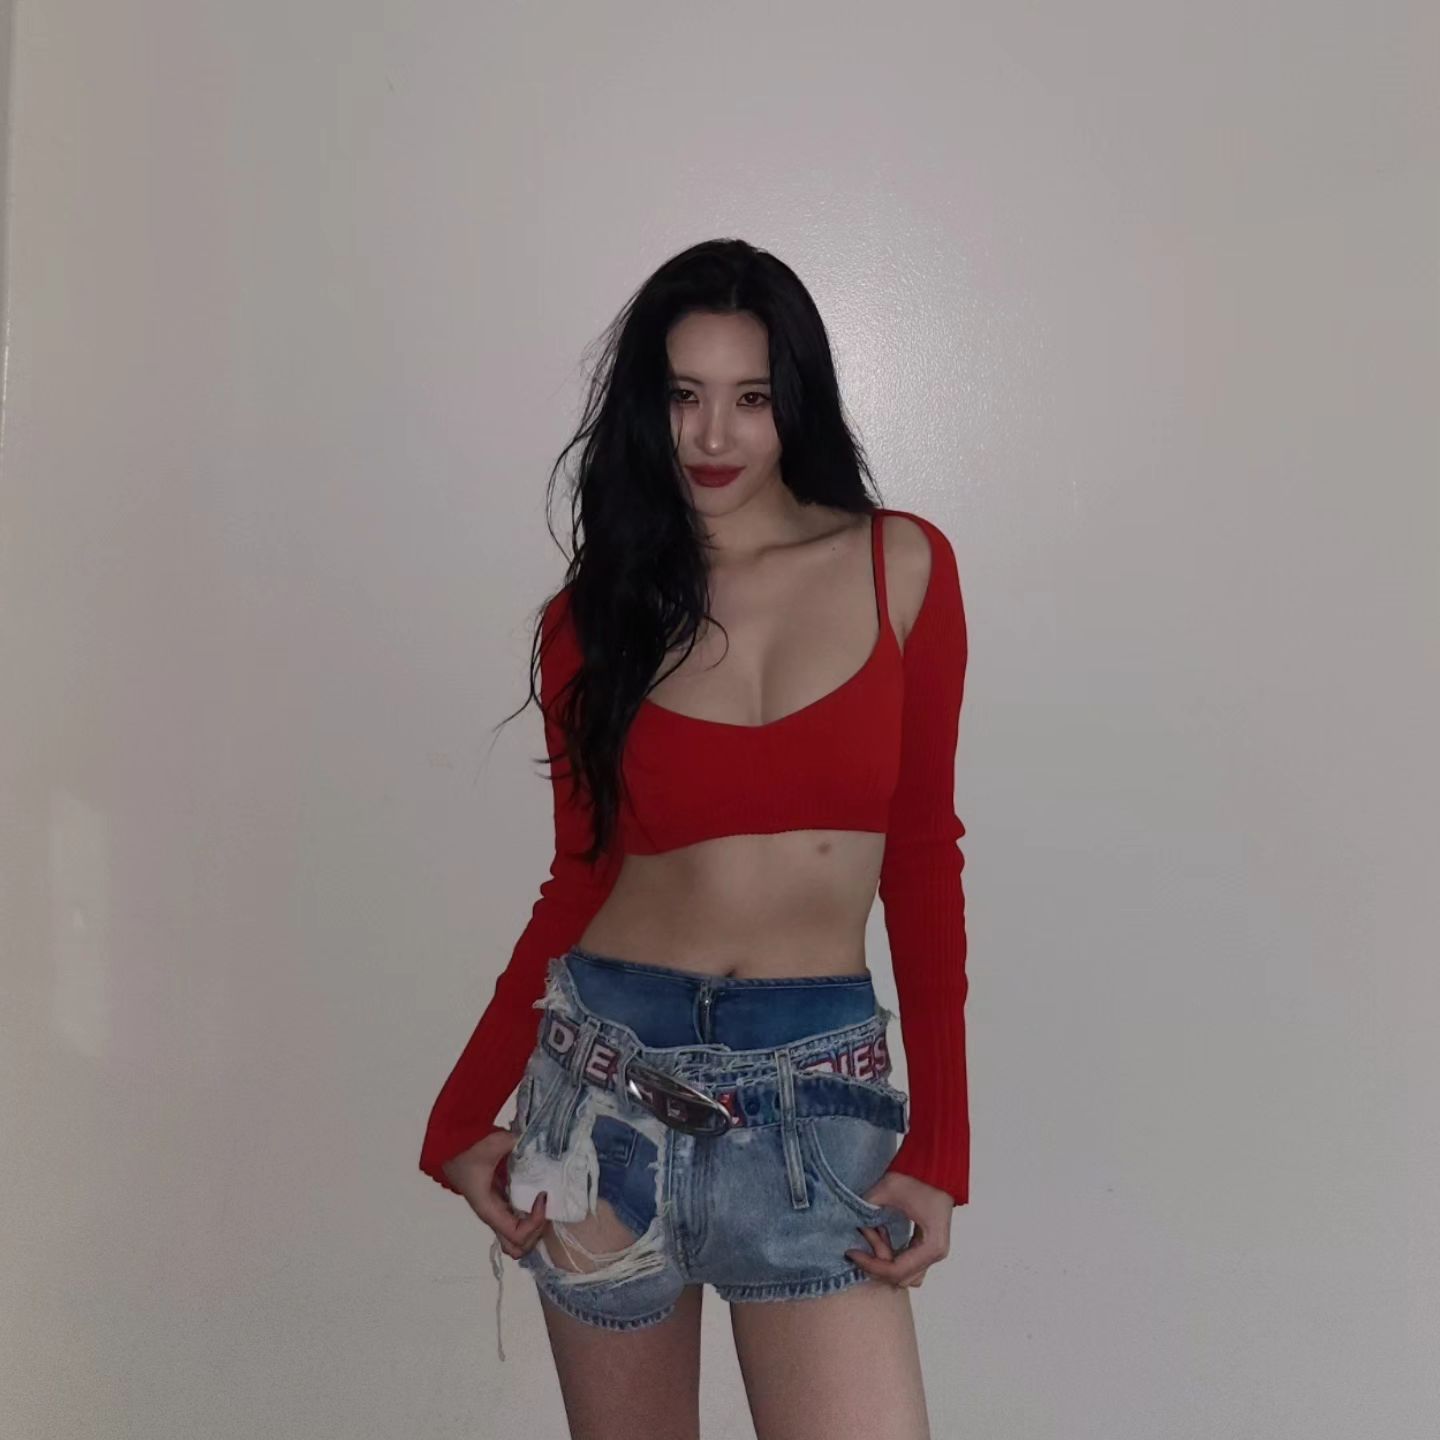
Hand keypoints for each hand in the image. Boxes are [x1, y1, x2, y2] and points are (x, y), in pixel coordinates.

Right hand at [441, 1128, 549, 1260]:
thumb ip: (516, 1142)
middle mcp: (493, 1216)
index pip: (517, 1235)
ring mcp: (496, 1212)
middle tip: (545, 1207)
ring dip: (534, 1229)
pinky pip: (517, 1223)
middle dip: (536, 1233)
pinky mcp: (500, 1204)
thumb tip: (536, 1140)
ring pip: (517, 1240)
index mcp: (489, 1209)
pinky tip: (538, 1199)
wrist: (451, 1147)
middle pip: (517, 1248)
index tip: (542, 1196)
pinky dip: (530, 1219)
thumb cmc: (467, 1150)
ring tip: (543, 1205)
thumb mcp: (493, 1143)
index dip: (535, 1222)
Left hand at [843, 1170, 954, 1288]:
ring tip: (872, 1234)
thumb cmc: (916, 1176)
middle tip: (860, 1241)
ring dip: (883, 1261)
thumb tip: (848, 1223)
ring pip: (904, 1274)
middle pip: (900, 1278)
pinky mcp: (929, 1245)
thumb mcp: (888, 1191)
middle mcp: (937, 1254)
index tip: (851, 1252)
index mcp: (932, 1246)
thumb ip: (866, 1209)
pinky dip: (891, 1254)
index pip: (895, 1271)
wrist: (936, 1165)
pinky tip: (880, 1232)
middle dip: (875, 1263)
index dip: (869, 1265)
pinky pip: (908, 1262)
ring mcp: (935, 1251)